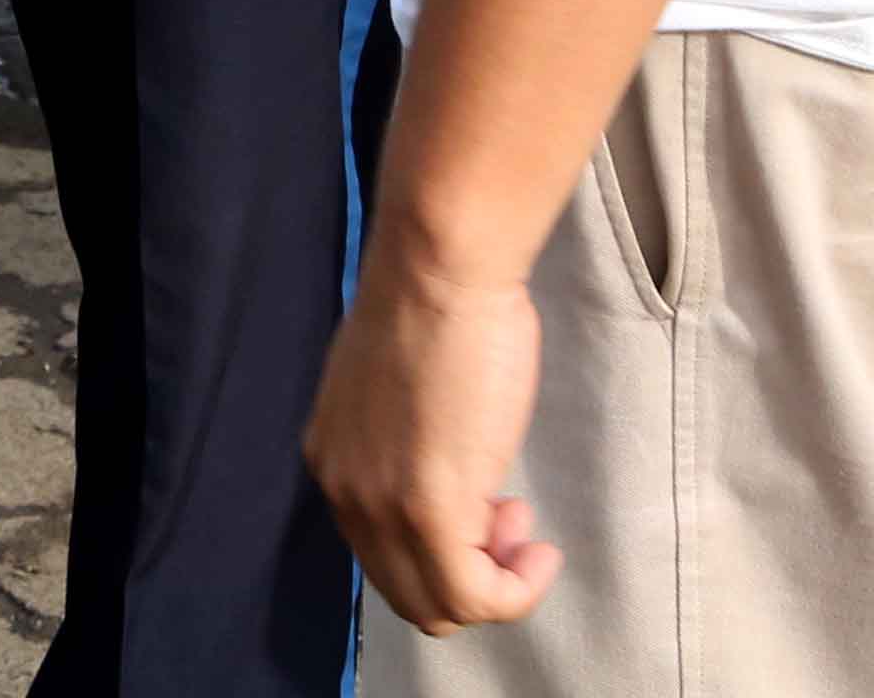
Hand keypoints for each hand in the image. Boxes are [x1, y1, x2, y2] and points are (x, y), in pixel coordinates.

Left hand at [307, 260, 560, 636]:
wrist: (443, 267)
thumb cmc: (442, 305)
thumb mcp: (403, 390)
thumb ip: (406, 442)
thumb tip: (442, 472)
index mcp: (334, 459)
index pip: (382, 552)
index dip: (446, 545)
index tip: (492, 504)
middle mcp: (343, 491)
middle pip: (407, 590)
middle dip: (471, 572)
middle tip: (512, 520)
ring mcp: (380, 506)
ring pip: (438, 606)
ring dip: (495, 583)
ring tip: (524, 529)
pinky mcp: (427, 510)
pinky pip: (473, 597)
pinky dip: (515, 592)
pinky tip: (540, 552)